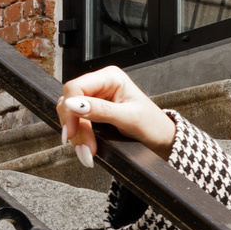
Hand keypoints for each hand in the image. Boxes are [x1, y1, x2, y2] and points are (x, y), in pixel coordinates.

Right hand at [56, 66, 176, 170]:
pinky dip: (79, 137)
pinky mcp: (93, 112)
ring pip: (71, 115)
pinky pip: (77, 123)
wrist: (161, 139)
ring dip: (76, 136)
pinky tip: (86, 147)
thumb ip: (101, 110)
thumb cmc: (152, 125)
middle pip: (70, 102)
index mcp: (110, 77)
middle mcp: (101, 84)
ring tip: (87, 152)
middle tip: (84, 149)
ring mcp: (96, 98)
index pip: (75, 88)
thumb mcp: (128, 118)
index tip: (71, 132)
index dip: (69, 110)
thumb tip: (74, 104)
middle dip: (75, 128)